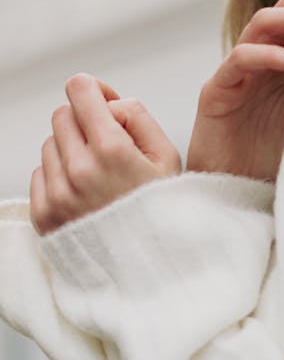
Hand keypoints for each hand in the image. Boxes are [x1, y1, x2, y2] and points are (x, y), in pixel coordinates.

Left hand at [30, 74, 181, 234]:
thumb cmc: (161, 212)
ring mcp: (57, 194)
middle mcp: (79, 171)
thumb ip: (137, 116)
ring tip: (99, 177)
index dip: (93, 91)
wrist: (149, 269)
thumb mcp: (168, 156)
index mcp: (111, 151)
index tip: (105, 105)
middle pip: (62, 115)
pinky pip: (40, 174)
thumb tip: (108, 104)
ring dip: (71, 151)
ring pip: (50, 144)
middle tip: (108, 148)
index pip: (79, 90)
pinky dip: (59, 177)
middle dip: (84, 123)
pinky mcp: (43, 214)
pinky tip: (86, 194)